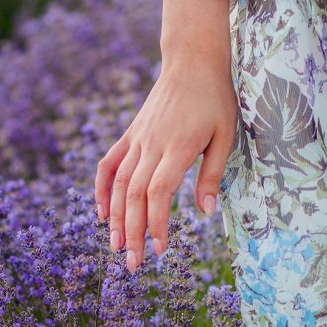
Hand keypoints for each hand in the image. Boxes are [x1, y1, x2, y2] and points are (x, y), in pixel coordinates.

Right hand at [94, 54, 237, 271]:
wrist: (192, 61)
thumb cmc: (215, 99)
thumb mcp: (225, 135)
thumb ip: (211, 174)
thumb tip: (205, 212)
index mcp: (178, 147)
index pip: (158, 193)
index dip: (155, 223)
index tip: (161, 250)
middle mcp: (152, 144)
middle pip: (134, 195)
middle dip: (132, 232)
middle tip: (133, 264)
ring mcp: (137, 139)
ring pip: (118, 183)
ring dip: (115, 218)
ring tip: (115, 247)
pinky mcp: (131, 134)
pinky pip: (109, 164)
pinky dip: (101, 189)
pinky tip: (101, 213)